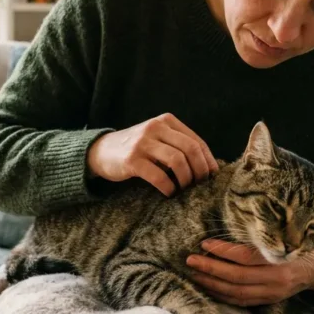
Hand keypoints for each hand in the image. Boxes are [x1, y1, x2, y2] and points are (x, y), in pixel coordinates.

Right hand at [86, 113, 218, 195]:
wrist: (101, 151)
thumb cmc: (137, 149)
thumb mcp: (158, 138)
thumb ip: (178, 145)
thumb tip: (208, 167)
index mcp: (166, 121)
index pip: (196, 141)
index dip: (208, 161)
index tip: (212, 176)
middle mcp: (155, 127)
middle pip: (190, 149)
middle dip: (200, 170)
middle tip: (199, 185)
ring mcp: (143, 143)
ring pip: (177, 161)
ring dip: (185, 180)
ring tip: (183, 189)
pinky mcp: (132, 160)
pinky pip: (159, 176)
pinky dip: (168, 188)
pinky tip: (169, 193)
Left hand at [185, 239, 313, 306]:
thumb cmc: (298, 242)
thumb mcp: (285, 233)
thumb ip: (262, 233)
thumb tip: (229, 222)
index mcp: (280, 258)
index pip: (245, 257)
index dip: (223, 250)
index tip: (204, 243)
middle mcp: (276, 278)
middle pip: (237, 277)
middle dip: (210, 269)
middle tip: (190, 260)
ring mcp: (273, 293)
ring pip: (236, 292)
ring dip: (212, 284)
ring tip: (194, 274)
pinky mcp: (269, 301)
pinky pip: (241, 302)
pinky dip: (222, 296)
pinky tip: (208, 287)